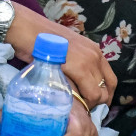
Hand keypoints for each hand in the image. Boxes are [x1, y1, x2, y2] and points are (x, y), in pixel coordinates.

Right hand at [0, 0, 114, 106]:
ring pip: (99, 94)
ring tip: (75, 106)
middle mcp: (95, 54)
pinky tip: (72, 103)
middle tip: (83, 108)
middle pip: (107, 88)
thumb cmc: (38, 39)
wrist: (25, 28)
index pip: (110, 79)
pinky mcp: (79, 67)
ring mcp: (88, 60)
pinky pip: (90, 94)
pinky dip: (83, 103)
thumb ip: (73, 64)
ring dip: (89, 104)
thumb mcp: (63, 50)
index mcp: (93, 50)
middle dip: (98, 102)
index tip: (92, 102)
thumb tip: (75, 84)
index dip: (104, 94)